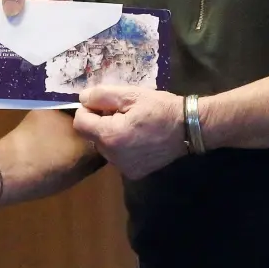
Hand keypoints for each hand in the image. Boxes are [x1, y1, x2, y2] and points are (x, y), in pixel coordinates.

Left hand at [72, 86, 187, 179]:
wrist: (189, 128)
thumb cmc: (160, 108)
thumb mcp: (131, 94)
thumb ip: (101, 95)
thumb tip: (82, 99)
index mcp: (110, 136)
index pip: (80, 123)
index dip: (88, 110)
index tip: (104, 104)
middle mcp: (113, 157)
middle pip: (91, 136)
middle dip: (100, 122)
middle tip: (122, 112)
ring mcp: (124, 168)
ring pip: (103, 147)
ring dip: (110, 135)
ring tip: (132, 125)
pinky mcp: (134, 173)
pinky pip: (117, 157)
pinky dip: (121, 147)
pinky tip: (138, 138)